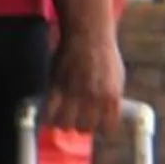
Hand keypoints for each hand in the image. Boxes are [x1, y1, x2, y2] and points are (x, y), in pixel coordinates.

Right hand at [41, 23, 125, 140]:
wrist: (87, 34)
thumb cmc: (103, 54)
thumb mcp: (117, 78)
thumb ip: (112, 97)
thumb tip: (108, 113)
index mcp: (112, 97)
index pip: (107, 128)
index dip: (100, 129)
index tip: (95, 126)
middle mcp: (94, 98)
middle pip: (85, 129)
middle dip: (79, 127)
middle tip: (75, 121)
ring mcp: (74, 92)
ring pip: (65, 124)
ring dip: (63, 124)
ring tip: (61, 119)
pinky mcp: (56, 85)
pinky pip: (49, 111)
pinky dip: (47, 116)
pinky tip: (47, 115)